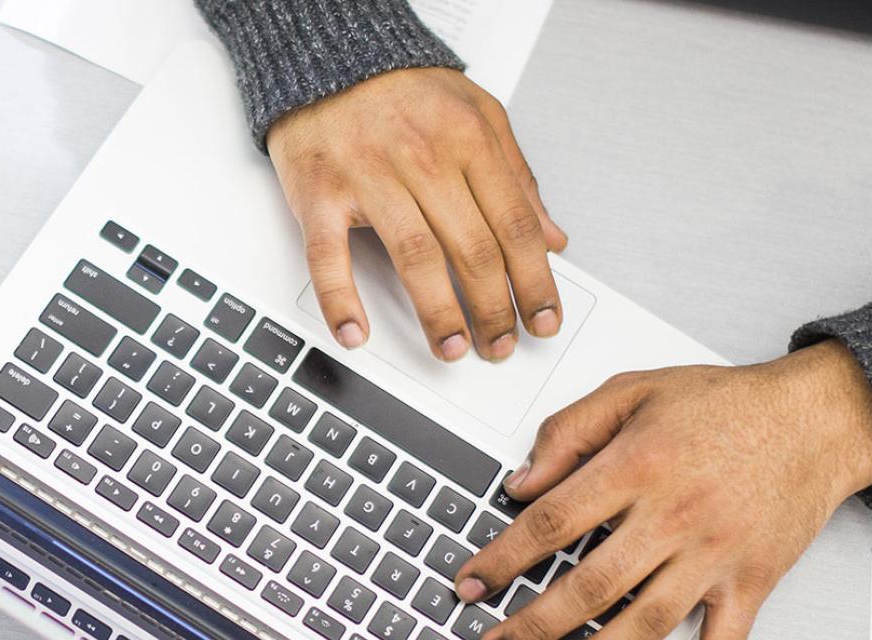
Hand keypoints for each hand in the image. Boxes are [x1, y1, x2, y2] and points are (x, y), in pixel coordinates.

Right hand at [267, 67, 567, 361]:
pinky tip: (355, 333)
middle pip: (471, 248)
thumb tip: (552, 237)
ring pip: (414, 257)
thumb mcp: (478, 114)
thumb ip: (517, 176)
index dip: (534, 281)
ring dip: (437, 313)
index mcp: (468, 140)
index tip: (541, 318)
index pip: (514, 225)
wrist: (326, 59)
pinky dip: (341, 299)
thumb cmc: (400, 90)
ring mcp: (369, 177)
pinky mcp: (320, 195)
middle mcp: (422, 159)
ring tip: (450, 348)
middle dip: (492, 308)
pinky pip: (329, 256)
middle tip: (498, 344)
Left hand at [453, 342, 871, 639]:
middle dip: (533, 625)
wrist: (814, 418)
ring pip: (645, 623)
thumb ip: (569, 432)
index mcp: (638, 466)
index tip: (470, 584)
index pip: (551, 522)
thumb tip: (520, 482)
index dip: (502, 559)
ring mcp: (715, 557)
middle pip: (590, 584)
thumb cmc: (724, 405)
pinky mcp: (751, 583)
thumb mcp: (633, 391)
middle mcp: (675, 517)